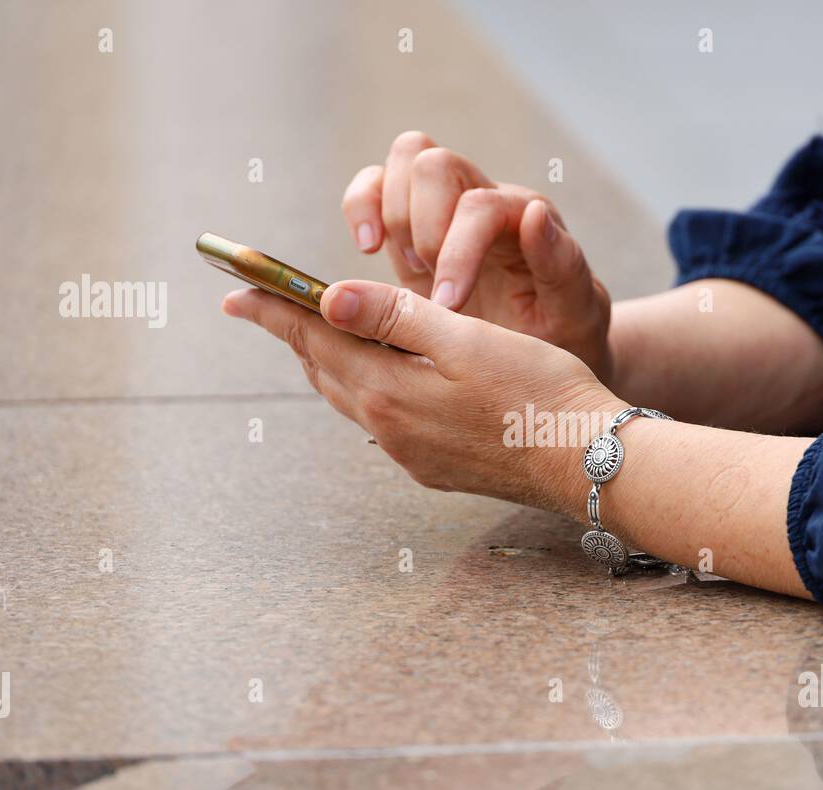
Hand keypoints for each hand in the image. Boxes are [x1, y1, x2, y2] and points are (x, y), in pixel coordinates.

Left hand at [222, 280, 622, 518]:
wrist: (587, 460)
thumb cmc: (539, 392)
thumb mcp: (467, 340)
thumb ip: (396, 317)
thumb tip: (330, 298)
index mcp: (389, 392)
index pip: (315, 340)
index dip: (274, 309)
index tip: (235, 289)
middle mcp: (390, 429)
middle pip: (324, 372)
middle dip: (294, 335)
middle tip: (265, 306)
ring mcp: (411, 455)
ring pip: (351, 398)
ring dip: (328, 363)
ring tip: (314, 336)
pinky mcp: (434, 467)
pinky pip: (381, 419)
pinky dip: (364, 386)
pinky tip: (379, 376)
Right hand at [341, 131, 613, 381]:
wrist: (543, 358)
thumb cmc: (564, 333)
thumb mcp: (574, 311)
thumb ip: (561, 264)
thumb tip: (535, 212)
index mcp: (525, 218)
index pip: (479, 206)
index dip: (456, 252)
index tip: (448, 307)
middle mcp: (485, 199)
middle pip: (435, 163)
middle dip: (420, 226)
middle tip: (429, 284)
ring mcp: (445, 208)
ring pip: (404, 160)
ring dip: (391, 213)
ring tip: (407, 271)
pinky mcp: (411, 228)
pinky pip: (375, 187)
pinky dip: (361, 207)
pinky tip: (370, 249)